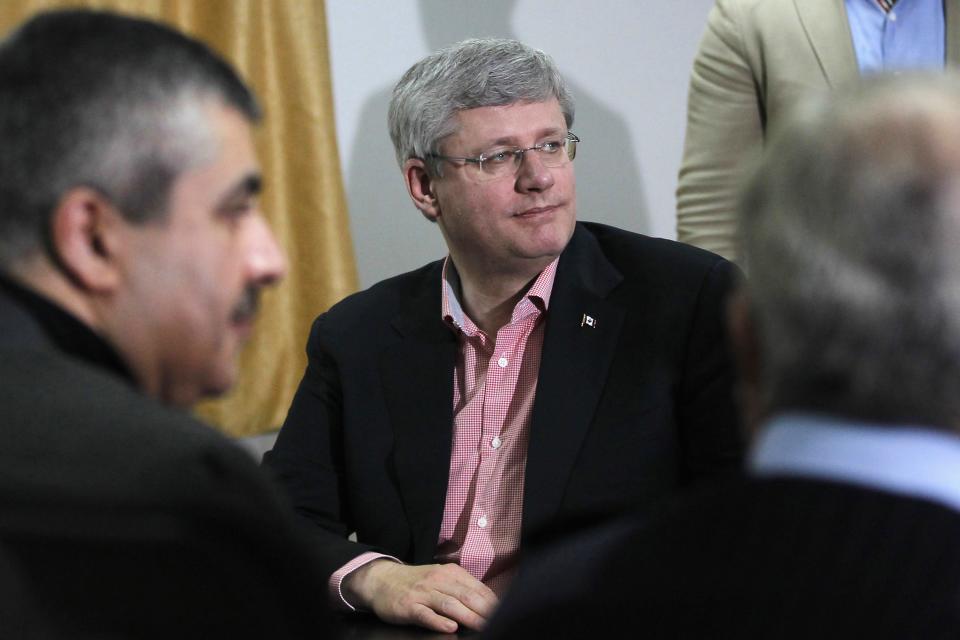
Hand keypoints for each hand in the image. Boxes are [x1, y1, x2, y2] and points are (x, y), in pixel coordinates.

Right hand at [342, 559, 498, 632]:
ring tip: (482, 626)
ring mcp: (423, 593)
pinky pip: (425, 614)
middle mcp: (438, 580)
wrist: (382, 580)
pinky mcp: (408, 606)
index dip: (492, 602)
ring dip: (468, 616)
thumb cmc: (417, 583)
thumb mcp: (441, 579)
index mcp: (450, 573)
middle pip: (467, 596)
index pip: (477, 588)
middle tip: (499, 622)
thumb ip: (462, 588)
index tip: (507, 613)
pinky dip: (438, 621)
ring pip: (449, 604)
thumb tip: (489, 604)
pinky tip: (449, 627)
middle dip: (485, 610)